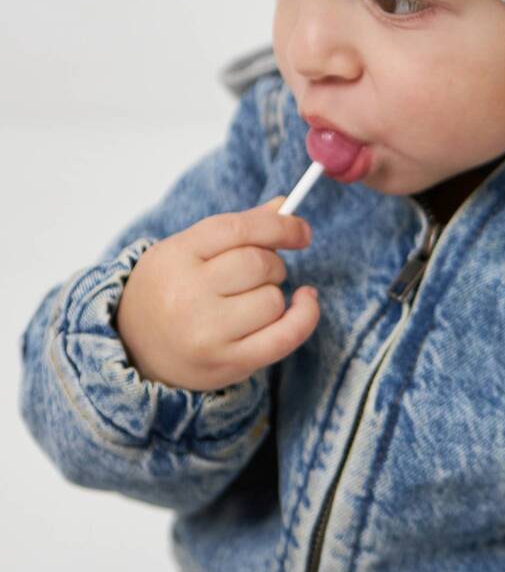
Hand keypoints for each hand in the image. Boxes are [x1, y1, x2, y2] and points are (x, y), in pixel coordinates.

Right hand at [114, 196, 319, 391]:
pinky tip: (304, 302)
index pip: (238, 229)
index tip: (300, 230)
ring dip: (274, 294)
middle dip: (273, 263)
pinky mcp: (227, 364)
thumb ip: (237, 228)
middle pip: (259, 264)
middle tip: (261, 272)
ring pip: (273, 299)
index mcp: (175, 256)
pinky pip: (285, 336)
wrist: (134, 350)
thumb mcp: (188, 250)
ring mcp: (206, 333)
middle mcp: (186, 295)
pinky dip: (305, 316)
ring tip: (250, 300)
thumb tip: (285, 207)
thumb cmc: (169, 290)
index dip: (279, 225)